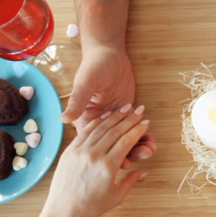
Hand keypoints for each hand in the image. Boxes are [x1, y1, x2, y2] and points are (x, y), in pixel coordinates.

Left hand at [44, 104, 150, 216]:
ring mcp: (80, 151)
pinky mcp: (69, 151)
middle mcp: (94, 155)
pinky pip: (85, 132)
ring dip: (114, 116)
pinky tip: (105, 116)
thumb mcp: (116, 196)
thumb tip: (145, 171)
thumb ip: (131, 180)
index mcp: (108, 166)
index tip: (146, 122)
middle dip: (129, 118)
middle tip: (139, 109)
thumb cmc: (92, 207)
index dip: (137, 130)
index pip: (126, 141)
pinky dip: (96, 122)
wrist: (63, 211)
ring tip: (125, 108)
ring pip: (100, 128)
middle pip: (115, 131)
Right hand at [59, 44, 155, 164]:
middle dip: (130, 153)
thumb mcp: (85, 83)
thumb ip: (77, 101)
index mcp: (86, 121)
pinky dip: (143, 137)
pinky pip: (134, 132)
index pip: (97, 145)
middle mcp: (100, 125)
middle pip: (113, 147)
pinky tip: (152, 139)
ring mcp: (115, 122)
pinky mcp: (127, 116)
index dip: (109, 156)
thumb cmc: (94, 66)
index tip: (124, 162)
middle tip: (146, 153)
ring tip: (151, 147)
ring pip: (125, 142)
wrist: (109, 54)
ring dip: (139, 147)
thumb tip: (64, 118)